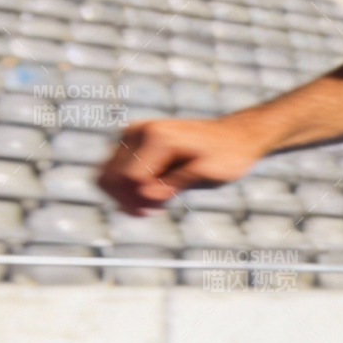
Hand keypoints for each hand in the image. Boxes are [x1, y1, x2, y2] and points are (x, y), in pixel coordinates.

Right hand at [97, 118, 264, 214]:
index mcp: (157, 138)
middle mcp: (138, 131)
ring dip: (124, 194)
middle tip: (152, 211)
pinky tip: (150, 196)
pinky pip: (115, 168)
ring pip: (108, 174)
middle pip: (110, 177)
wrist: (234, 137)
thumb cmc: (227, 156)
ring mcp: (132, 133)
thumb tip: (145, 197)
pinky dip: (126, 186)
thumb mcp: (209, 174)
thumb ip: (177, 184)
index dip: (138, 202)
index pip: (128, 179)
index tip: (156, 211)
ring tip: (153, 205)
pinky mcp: (132, 139)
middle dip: (127, 200)